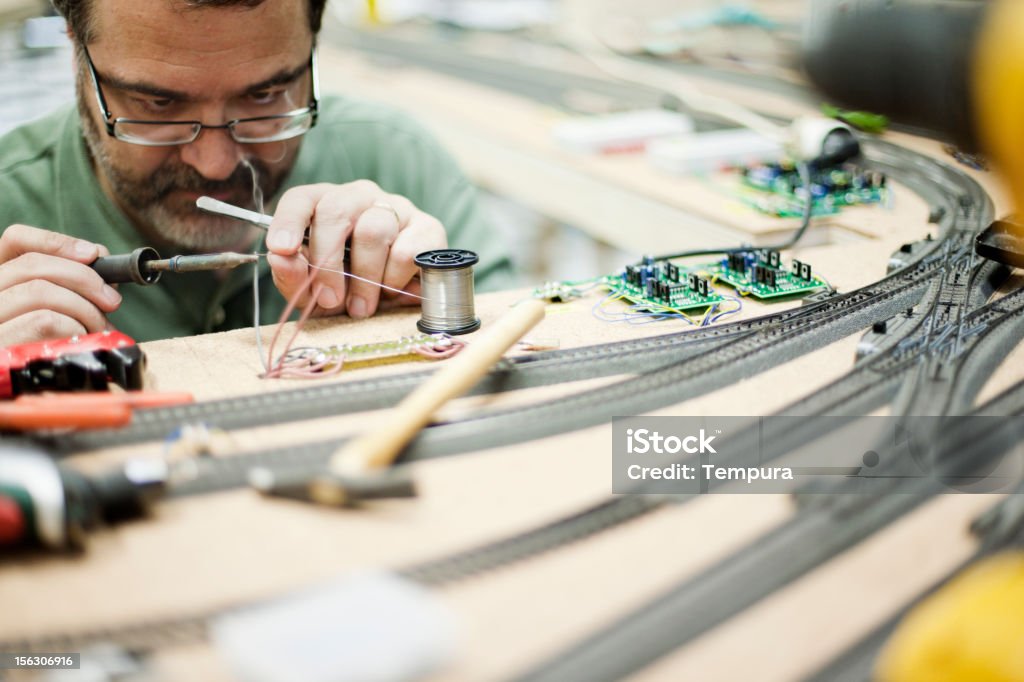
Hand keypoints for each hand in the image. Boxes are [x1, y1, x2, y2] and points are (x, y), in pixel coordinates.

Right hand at [0, 225, 120, 345]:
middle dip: (85, 278)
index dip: (57, 241)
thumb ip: (69, 287)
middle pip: (33, 265)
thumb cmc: (47, 355)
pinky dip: (75, 330)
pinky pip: (46, 321)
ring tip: (95, 330)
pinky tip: (79, 344)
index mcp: (2, 286)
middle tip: (111, 300)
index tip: (93, 253)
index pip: (15, 241)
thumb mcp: (57, 316)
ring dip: (84, 310)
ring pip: (42, 292)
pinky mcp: (0, 345)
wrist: (20, 403)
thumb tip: (98, 258)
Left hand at [265, 180, 446, 318]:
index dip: (289, 221)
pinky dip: (394, 280)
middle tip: (330, 300)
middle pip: (336, 211)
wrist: (400, 306)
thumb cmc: (350, 291)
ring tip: (363, 306)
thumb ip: (293, 277)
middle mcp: (360, 197)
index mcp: (325, 205)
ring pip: (373, 231)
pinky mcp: (428, 228)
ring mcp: (396, 208)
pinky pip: (406, 251)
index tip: (283, 249)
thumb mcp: (315, 292)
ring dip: (365, 278)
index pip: (302, 198)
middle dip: (328, 262)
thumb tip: (279, 258)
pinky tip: (393, 290)